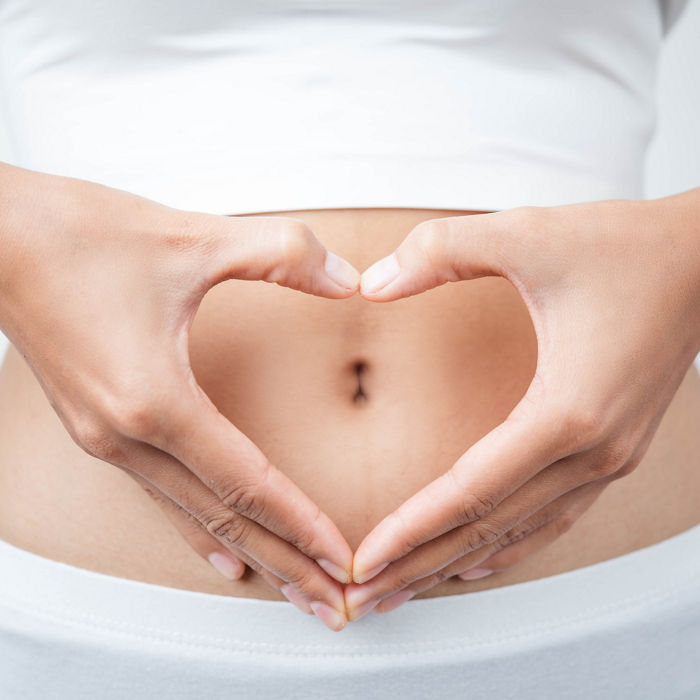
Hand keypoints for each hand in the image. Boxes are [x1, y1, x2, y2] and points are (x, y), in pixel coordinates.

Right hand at [0, 162, 357, 630]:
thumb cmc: (80, 235)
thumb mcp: (196, 237)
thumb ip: (284, 256)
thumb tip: (351, 280)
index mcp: (154, 400)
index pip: (247, 483)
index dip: (302, 524)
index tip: (344, 560)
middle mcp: (127, 435)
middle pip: (224, 518)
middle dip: (285, 564)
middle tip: (334, 607)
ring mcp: (107, 438)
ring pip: (193, 515)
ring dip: (250, 554)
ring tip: (292, 590)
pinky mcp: (100, 426)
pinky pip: (161, 495)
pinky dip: (199, 530)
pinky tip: (222, 554)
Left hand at [344, 193, 699, 619]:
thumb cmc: (624, 247)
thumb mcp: (526, 233)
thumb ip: (441, 251)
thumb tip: (369, 284)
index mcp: (568, 411)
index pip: (472, 491)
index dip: (411, 529)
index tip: (363, 561)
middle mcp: (593, 451)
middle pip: (490, 529)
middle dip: (421, 565)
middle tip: (363, 597)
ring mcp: (607, 458)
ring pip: (520, 534)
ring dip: (456, 564)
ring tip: (404, 589)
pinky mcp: (610, 449)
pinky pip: (550, 517)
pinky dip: (506, 545)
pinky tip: (474, 558)